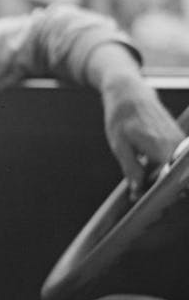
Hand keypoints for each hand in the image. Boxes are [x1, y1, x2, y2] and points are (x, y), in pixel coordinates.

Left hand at [101, 78, 184, 197]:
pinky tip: (154, 176)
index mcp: (160, 147)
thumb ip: (131, 169)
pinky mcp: (180, 139)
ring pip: (178, 170)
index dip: (161, 195)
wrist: (130, 93)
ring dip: (166, 182)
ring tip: (149, 189)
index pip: (169, 180)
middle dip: (165, 192)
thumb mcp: (119, 146)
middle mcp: (176, 144)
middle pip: (177, 177)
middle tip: (146, 201)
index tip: (150, 205)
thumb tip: (138, 191)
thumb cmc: (121, 119)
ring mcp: (180, 141)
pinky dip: (167, 170)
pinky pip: (176, 161)